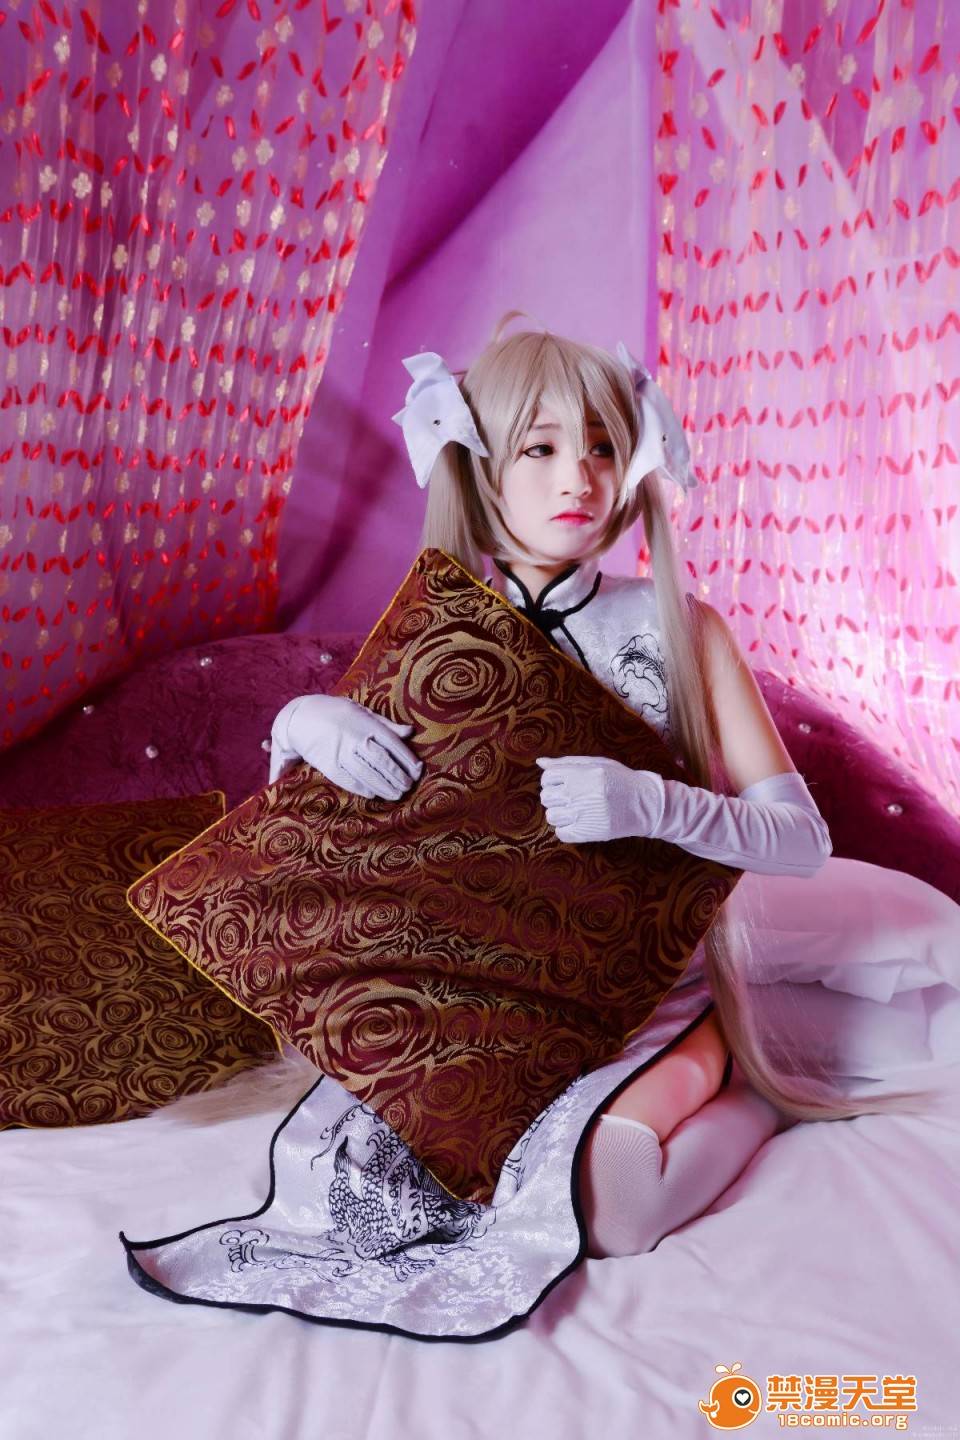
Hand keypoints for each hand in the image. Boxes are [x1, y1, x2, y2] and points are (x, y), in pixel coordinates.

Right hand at [270, 694, 422, 800]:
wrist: (299, 717)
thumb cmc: (335, 712)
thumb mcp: (361, 712)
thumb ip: (386, 724)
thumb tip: (410, 731)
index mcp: (365, 723)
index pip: (392, 742)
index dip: (406, 758)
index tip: (418, 770)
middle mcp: (354, 738)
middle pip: (381, 760)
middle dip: (397, 775)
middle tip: (409, 786)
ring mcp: (340, 752)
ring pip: (367, 773)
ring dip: (384, 785)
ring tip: (397, 794)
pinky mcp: (327, 764)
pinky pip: (347, 779)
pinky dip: (362, 788)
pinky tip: (373, 794)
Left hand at [535, 755, 665, 843]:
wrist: (645, 804)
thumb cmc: (620, 780)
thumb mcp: (597, 764)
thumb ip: (567, 763)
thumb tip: (540, 762)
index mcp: (582, 773)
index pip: (547, 777)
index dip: (552, 781)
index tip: (563, 784)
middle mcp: (580, 792)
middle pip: (546, 797)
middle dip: (555, 797)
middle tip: (570, 798)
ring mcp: (583, 813)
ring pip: (551, 816)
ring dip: (559, 814)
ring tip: (574, 811)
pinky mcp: (588, 832)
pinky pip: (561, 833)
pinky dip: (566, 829)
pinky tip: (578, 823)